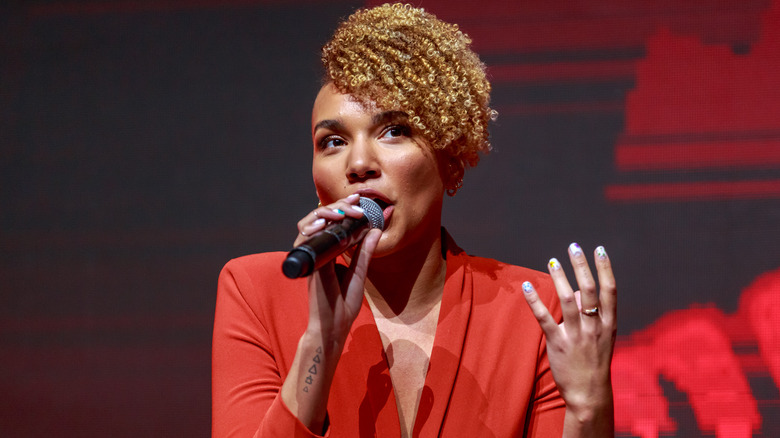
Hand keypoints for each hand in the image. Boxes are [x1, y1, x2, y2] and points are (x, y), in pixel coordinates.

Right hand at [282, 194, 380, 429]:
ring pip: (307, 224)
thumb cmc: (343, 304)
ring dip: (325, 213)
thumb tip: (375, 229)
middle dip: (336, 205)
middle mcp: (317, 251)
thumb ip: (365, 251)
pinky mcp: (307, 266)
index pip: (333, 222)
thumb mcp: (359, 272)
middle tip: (355, 201)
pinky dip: (313, 229)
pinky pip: (305, 241)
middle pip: (319, 218)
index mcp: (329, 251)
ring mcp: (310, 258)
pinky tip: (326, 222)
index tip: (360, 198)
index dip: (343, 206)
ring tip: (342, 211)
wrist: (333, 327)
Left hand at [522, 243, 615, 421]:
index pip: (610, 290)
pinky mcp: (558, 343)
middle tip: (573, 247)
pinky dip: (535, 300)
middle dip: (581, 266)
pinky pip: (544, 318)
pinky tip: (527, 285)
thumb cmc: (594, 361)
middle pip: (588, 291)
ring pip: (567, 301)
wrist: (589, 393)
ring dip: (559, 278)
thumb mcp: (602, 336)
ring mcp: (576, 335)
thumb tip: (577, 288)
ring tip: (552, 260)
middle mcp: (594, 327)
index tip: (599, 249)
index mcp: (608, 324)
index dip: (605, 268)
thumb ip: (592, 312)